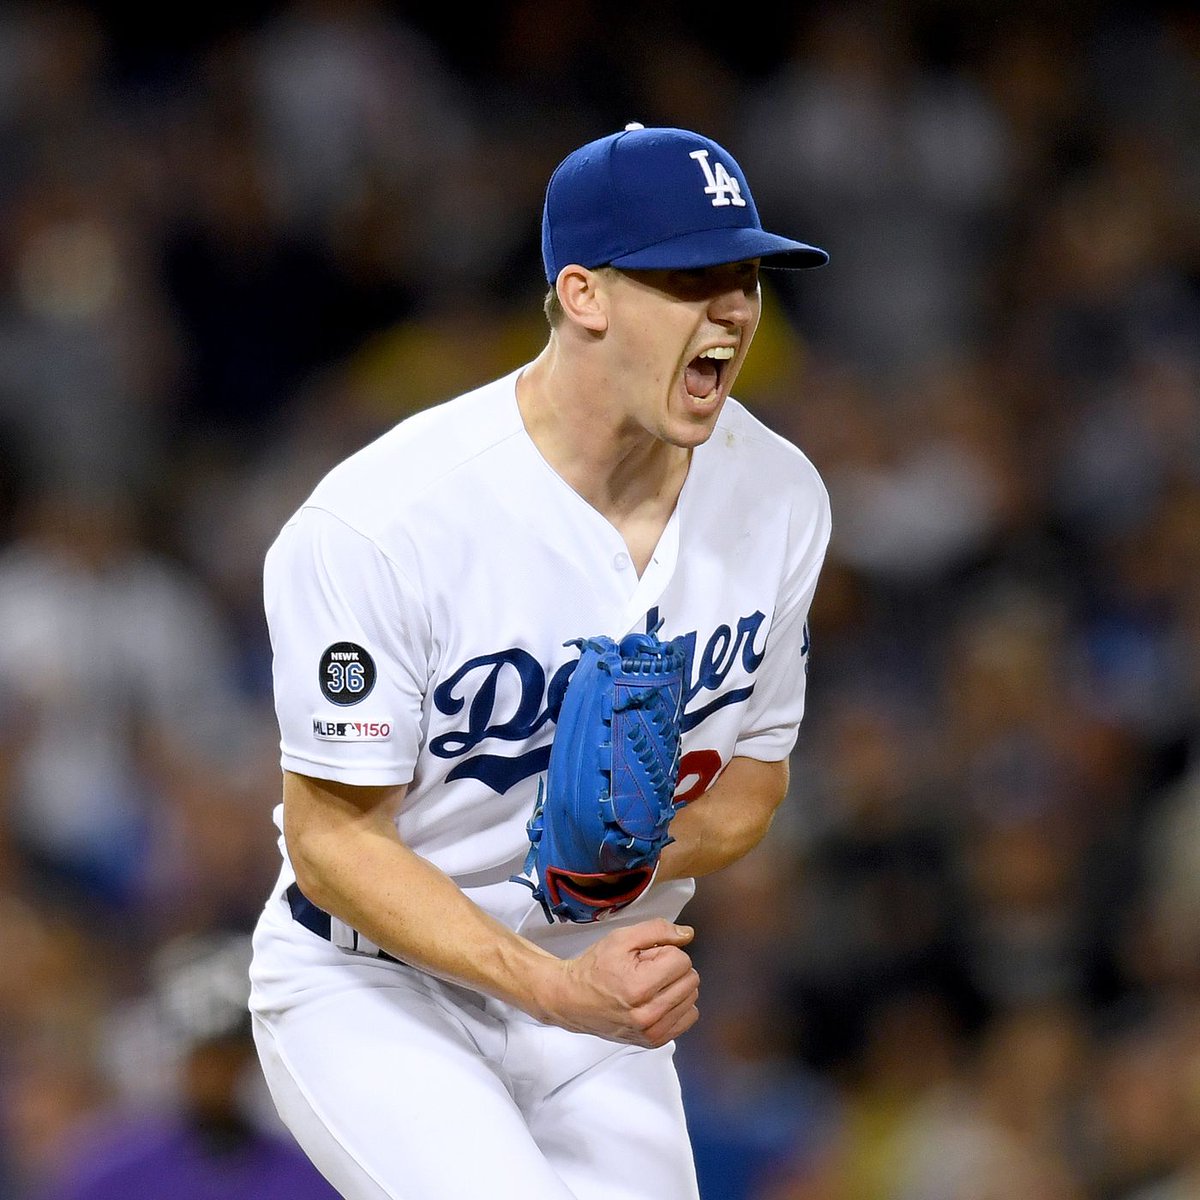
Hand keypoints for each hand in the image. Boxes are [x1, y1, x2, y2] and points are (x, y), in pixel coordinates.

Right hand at [537, 918, 699, 1046]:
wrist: (571, 999)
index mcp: (638, 987)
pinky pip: (688, 1017)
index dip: (665, 951)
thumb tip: (687, 934)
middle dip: (671, 968)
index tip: (646, 956)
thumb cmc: (594, 969)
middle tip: (646, 969)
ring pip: (692, 998)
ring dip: (674, 986)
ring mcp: (651, 1031)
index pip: (682, 961)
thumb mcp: (621, 938)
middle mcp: (647, 1014)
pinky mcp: (654, 1041)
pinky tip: (657, 999)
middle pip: (690, 979)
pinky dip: (677, 1005)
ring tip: (648, 985)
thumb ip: (657, 930)